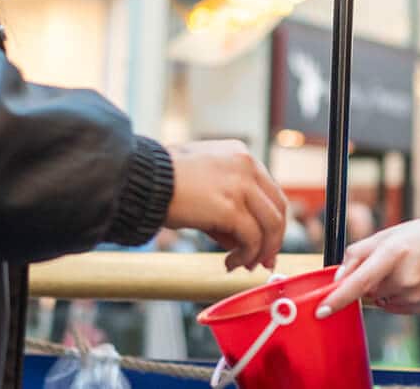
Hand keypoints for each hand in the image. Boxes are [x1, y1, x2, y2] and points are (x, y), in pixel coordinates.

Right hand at [163, 140, 287, 272]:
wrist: (141, 180)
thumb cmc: (162, 182)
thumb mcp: (203, 184)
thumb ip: (226, 205)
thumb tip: (240, 241)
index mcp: (240, 154)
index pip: (270, 190)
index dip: (272, 221)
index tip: (264, 244)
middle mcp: (246, 165)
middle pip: (278, 208)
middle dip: (273, 239)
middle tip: (263, 261)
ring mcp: (240, 185)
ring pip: (271, 225)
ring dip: (261, 251)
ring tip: (244, 265)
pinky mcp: (230, 207)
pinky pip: (251, 239)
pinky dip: (245, 255)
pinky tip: (228, 263)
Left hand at [317, 215, 419, 316]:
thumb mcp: (390, 234)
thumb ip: (359, 253)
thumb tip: (338, 277)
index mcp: (393, 254)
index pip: (359, 282)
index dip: (338, 298)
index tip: (321, 311)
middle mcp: (403, 278)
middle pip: (366, 290)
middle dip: (368, 279)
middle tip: (389, 261)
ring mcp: (413, 296)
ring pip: (379, 299)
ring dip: (382, 287)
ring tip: (405, 268)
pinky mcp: (419, 307)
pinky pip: (392, 306)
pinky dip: (394, 296)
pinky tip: (411, 280)